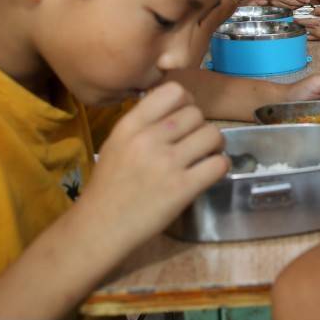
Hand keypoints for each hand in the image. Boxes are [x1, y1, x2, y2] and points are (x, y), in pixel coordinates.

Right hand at [79, 82, 227, 249]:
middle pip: (197, 113)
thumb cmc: (109, 186)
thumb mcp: (117, 143)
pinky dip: (220, 166)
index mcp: (130, 125)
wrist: (99, 228)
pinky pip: (219, 163)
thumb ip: (144, 123)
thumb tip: (180, 107)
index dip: (186, 102)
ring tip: (205, 157)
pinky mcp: (183, 188)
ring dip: (214, 145)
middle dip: (200, 127)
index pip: (173, 91)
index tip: (184, 118)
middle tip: (195, 143)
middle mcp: (149, 139)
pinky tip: (209, 173)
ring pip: (213, 134)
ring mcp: (167, 163)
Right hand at [246, 0, 309, 8]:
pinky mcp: (274, 6)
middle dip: (300, 2)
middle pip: (291, 0)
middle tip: (306, 2)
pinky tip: (296, 6)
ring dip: (297, 6)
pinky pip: (286, 8)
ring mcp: (274, 1)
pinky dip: (292, 7)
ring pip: (289, 5)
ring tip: (302, 4)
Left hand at [295, 7, 319, 40]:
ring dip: (304, 30)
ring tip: (301, 27)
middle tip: (295, 22)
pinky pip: (312, 38)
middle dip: (299, 25)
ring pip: (307, 34)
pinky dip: (308, 35)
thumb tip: (313, 10)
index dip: (297, 20)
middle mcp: (316, 31)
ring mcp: (319, 36)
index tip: (293, 18)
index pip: (303, 22)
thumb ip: (319, 10)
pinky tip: (308, 32)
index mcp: (317, 24)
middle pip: (304, 28)